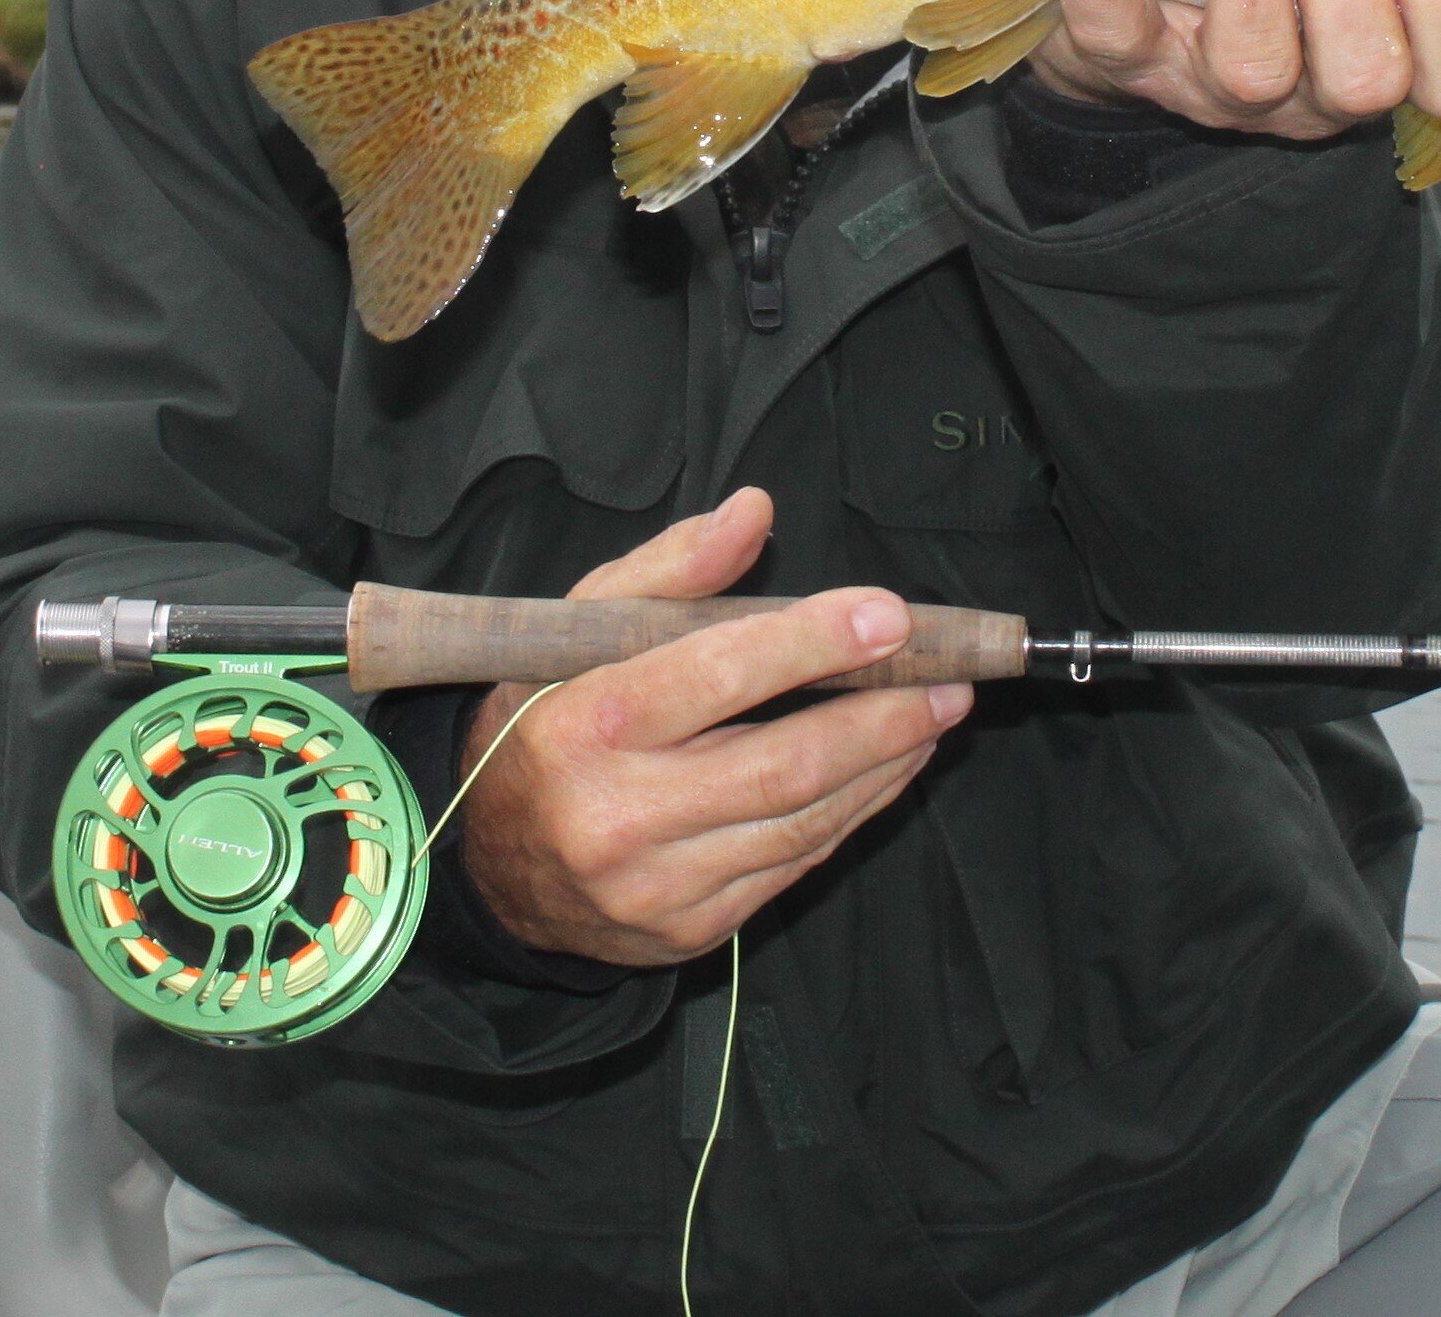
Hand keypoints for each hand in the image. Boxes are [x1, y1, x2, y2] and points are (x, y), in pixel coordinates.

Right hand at [453, 488, 970, 967]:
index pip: (717, 674)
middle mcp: (616, 815)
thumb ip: (670, 568)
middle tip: (947, 681)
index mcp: (584, 724)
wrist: (493, 865)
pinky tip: (883, 771)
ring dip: (883, 767)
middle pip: (782, 764)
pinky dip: (850, 813)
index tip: (889, 615)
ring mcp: (656, 884)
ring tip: (930, 717)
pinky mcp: (688, 930)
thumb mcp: (579, 628)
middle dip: (880, 720)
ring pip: (801, 823)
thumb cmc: (547, 720)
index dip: (813, 642)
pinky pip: (792, 866)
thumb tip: (755, 511)